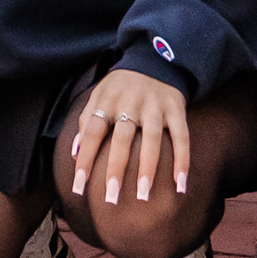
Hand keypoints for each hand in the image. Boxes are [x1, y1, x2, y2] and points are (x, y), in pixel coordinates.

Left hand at [63, 66, 192, 210]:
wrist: (155, 59)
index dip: (84, 158)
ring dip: (149, 168)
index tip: (79, 187)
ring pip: (153, 139)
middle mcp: (131, 102)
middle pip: (122, 138)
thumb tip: (73, 154)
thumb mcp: (99, 95)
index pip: (92, 132)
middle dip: (116, 169)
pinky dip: (182, 160)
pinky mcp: (176, 108)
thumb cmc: (120, 87)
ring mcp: (155, 106)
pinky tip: (180, 184)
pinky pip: (182, 136)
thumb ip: (86, 121)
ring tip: (144, 195)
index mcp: (107, 100)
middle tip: (112, 197)